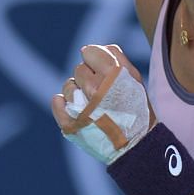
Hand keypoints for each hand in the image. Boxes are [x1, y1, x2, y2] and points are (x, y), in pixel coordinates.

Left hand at [51, 44, 154, 163]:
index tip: (103, 72)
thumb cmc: (136, 110)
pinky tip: (75, 109)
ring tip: (93, 105)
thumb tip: (88, 48)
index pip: (89, 51)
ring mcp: (81, 107)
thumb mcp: (134, 79)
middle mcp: (95, 89)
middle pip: (79, 68)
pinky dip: (62, 104)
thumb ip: (115, 57)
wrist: (134, 146)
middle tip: (103, 94)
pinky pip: (57, 102)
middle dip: (89, 78)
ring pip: (68, 85)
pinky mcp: (70, 124)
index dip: (95, 60)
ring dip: (77, 92)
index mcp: (113, 75)